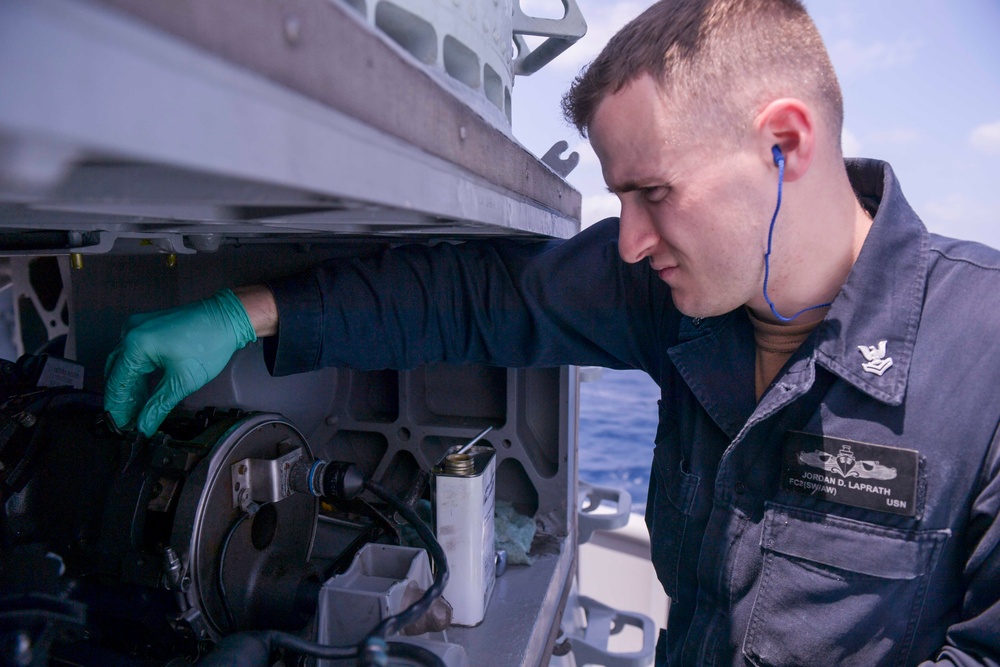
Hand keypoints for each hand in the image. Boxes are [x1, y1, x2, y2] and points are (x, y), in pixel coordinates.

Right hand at [104, 289, 256, 435]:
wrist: (228, 318)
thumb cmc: (209, 346)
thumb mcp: (182, 381)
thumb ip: (158, 406)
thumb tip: (143, 428)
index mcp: (135, 345)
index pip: (117, 382)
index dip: (118, 407)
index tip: (121, 426)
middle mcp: (130, 332)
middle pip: (117, 372)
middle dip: (123, 398)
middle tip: (128, 421)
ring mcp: (138, 326)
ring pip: (125, 363)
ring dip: (130, 387)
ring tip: (135, 410)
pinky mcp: (148, 326)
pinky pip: (134, 353)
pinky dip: (138, 372)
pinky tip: (143, 390)